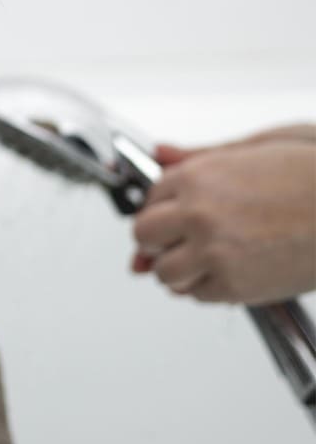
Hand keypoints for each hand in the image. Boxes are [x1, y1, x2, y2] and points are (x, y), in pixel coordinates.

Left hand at [131, 128, 315, 304]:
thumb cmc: (313, 175)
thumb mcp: (254, 148)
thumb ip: (199, 155)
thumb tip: (160, 153)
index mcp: (197, 177)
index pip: (150, 197)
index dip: (162, 206)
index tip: (171, 212)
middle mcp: (198, 215)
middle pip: (144, 234)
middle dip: (157, 237)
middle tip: (174, 238)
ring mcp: (214, 253)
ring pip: (164, 272)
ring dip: (177, 267)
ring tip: (201, 258)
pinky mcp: (235, 286)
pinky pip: (197, 295)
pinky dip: (205, 287)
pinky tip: (225, 271)